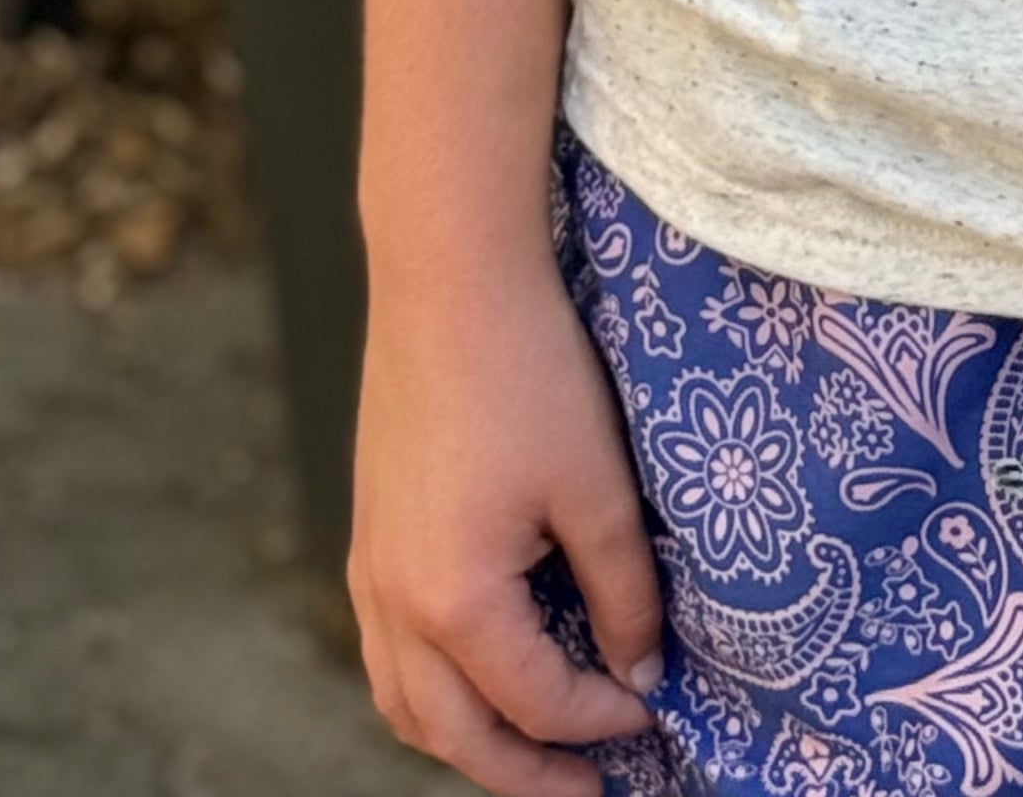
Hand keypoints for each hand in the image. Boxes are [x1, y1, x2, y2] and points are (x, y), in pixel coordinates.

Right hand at [350, 253, 664, 793]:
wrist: (448, 276)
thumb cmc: (530, 372)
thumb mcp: (597, 486)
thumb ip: (623, 589)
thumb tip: (641, 669)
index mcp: (456, 600)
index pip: (539, 701)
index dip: (604, 718)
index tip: (656, 709)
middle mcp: (395, 602)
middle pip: (454, 735)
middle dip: (523, 774)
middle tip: (586, 791)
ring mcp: (369, 570)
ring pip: (404, 704)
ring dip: (465, 742)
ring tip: (529, 750)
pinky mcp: (366, 535)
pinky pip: (386, 654)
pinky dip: (429, 691)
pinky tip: (474, 674)